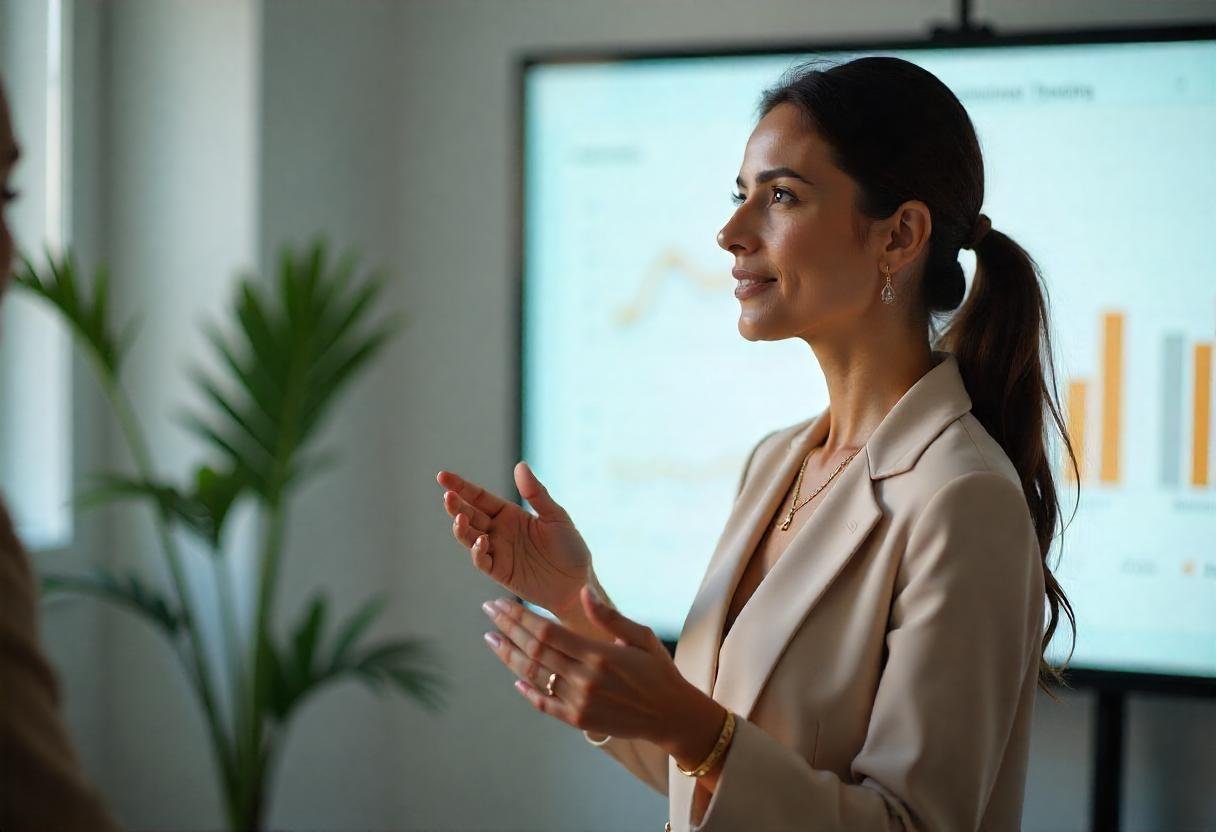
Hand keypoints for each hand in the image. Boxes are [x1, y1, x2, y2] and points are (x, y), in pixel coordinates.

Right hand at [438, 461, 592, 618]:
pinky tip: (482, 541)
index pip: (479, 497)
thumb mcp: (556, 516)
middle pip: (470, 515)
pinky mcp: (500, 572)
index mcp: (510, 513)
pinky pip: (483, 561)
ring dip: (462, 528)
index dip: (461, 487)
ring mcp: (498, 551)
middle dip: (456, 505)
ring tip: (460, 517)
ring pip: (470, 537)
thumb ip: (536, 493)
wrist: (578, 582)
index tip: (442, 476)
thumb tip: (520, 465)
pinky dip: (478, 552)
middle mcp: (499, 531)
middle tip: (448, 496)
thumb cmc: (570, 547)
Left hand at [480, 585, 714, 749]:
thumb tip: (583, 591)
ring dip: (508, 656)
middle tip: (488, 612)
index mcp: (598, 654)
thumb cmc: (659, 671)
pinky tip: (514, 677)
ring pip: (534, 675)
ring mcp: (579, 702)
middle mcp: (584, 678)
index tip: (501, 603)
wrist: (672, 715)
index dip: (519, 616)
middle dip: (508, 628)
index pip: (547, 631)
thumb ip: (609, 617)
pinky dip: (527, 691)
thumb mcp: (641, 636)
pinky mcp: (579, 720)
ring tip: (491, 639)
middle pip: (535, 649)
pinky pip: (545, 704)